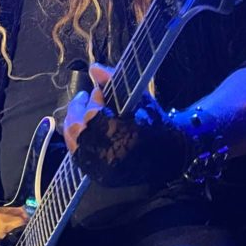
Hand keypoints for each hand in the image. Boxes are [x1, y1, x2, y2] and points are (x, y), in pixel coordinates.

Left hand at [64, 62, 186, 187]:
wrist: (171, 156)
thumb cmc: (156, 123)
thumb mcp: (138, 98)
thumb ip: (114, 80)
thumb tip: (93, 68)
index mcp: (119, 135)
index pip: (92, 114)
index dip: (92, 100)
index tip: (97, 91)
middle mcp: (107, 154)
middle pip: (77, 128)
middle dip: (77, 110)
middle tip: (84, 99)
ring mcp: (100, 168)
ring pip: (73, 142)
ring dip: (74, 124)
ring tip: (82, 113)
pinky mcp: (98, 176)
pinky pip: (78, 156)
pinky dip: (77, 141)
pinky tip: (84, 131)